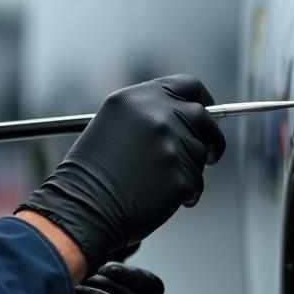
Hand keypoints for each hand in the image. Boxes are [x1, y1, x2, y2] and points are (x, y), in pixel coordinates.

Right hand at [15, 75, 225, 271]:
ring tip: (158, 182)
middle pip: (203, 117)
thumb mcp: (114, 124)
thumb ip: (149, 113)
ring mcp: (171, 144)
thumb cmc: (92, 173)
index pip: (188, 85)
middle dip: (210, 136)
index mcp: (138, 98)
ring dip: (189, 168)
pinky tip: (160, 197)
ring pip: (200, 153)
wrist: (83, 208)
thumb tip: (184, 118)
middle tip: (210, 151)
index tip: (208, 110)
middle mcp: (157, 114)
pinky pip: (196, 182)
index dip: (203, 99)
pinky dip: (186, 193)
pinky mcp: (181, 174)